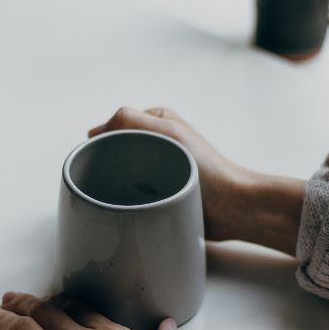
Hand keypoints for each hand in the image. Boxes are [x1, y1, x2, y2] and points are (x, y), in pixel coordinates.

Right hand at [90, 107, 305, 254]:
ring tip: (116, 197)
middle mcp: (158, 143)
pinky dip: (127, 200)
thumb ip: (132, 120)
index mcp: (158, 122)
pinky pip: (134, 195)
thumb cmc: (208, 169)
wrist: (233, 208)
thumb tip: (95, 131)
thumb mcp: (169, 133)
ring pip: (122, 174)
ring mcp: (159, 169)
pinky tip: (125, 208)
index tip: (96, 160)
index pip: (115, 126)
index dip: (102, 141)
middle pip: (116, 151)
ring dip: (116, 185)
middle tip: (104, 182)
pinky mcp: (162, 193)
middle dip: (107, 165)